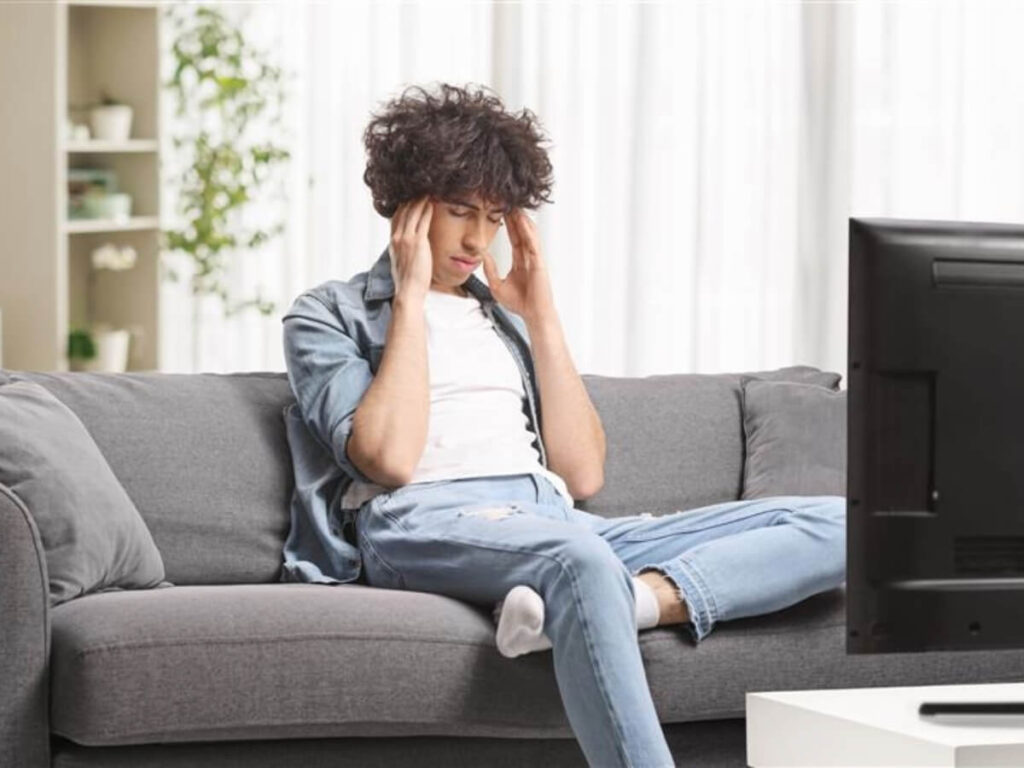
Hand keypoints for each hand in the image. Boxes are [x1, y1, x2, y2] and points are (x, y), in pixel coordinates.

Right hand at [390, 196, 433, 300]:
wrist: (408, 291)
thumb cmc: (408, 281)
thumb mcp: (401, 262)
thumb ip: (403, 250)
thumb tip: (409, 247)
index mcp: (392, 242)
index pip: (396, 217)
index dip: (404, 205)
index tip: (411, 197)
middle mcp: (397, 237)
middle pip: (403, 211)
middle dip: (412, 198)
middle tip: (421, 189)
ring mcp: (406, 239)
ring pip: (413, 212)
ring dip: (420, 200)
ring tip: (428, 191)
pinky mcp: (417, 242)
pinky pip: (423, 220)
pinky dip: (427, 209)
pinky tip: (432, 203)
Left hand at [481, 208, 555, 322]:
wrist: (532, 314)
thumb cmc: (520, 303)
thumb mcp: (497, 285)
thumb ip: (490, 270)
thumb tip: (481, 257)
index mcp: (520, 263)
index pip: (514, 239)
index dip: (508, 226)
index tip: (501, 213)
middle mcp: (529, 258)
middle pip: (522, 233)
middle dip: (515, 217)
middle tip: (508, 201)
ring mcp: (535, 259)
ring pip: (529, 234)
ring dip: (522, 220)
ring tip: (515, 205)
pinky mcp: (539, 263)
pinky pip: (533, 244)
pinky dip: (528, 232)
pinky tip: (523, 221)